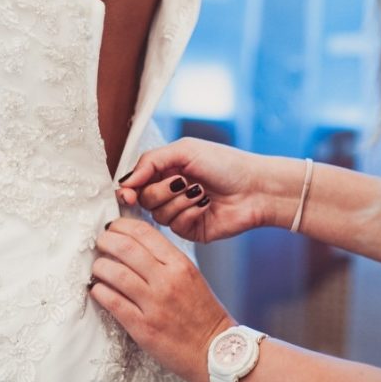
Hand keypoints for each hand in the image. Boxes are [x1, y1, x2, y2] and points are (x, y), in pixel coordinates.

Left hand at [89, 217, 234, 381]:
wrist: (215, 351)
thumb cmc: (203, 313)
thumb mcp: (190, 276)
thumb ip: (165, 259)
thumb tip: (134, 243)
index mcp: (180, 264)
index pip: (144, 233)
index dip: (121, 225)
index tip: (112, 228)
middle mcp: (167, 280)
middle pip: (125, 247)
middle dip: (106, 241)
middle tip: (100, 243)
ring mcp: (154, 305)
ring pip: (115, 273)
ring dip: (99, 267)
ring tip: (98, 268)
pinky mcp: (143, 328)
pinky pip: (113, 302)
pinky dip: (100, 292)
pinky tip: (98, 290)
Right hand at [118, 138, 299, 242]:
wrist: (255, 187)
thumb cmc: (225, 164)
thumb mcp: (185, 151)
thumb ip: (150, 162)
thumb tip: (125, 180)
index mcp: (165, 172)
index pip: (135, 183)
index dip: (129, 189)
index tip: (129, 193)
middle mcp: (169, 193)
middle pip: (144, 200)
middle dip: (162, 191)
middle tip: (183, 182)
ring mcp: (179, 213)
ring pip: (159, 215)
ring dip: (181, 201)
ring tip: (201, 191)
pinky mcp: (191, 230)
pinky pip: (176, 227)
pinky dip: (191, 213)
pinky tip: (207, 204)